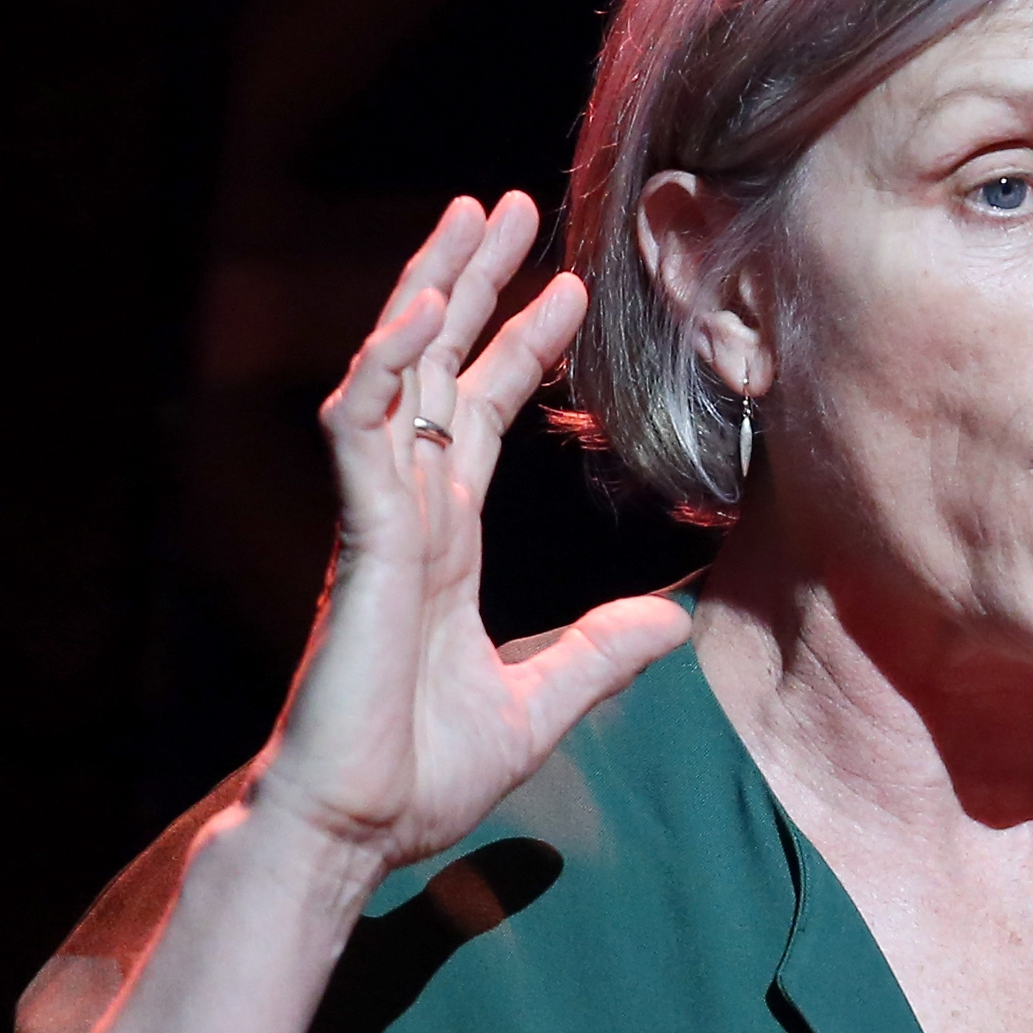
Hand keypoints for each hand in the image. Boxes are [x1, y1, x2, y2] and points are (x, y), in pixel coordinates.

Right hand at [249, 191, 690, 882]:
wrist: (357, 829)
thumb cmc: (420, 774)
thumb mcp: (543, 704)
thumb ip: (601, 655)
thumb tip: (675, 623)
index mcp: (444, 539)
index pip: (482, 415)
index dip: (522, 350)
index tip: (569, 291)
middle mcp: (409, 512)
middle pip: (438, 367)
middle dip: (473, 283)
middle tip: (510, 204)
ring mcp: (378, 519)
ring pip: (393, 373)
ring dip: (428, 290)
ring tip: (468, 217)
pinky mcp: (359, 542)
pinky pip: (361, 431)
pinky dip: (385, 366)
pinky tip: (420, 308)